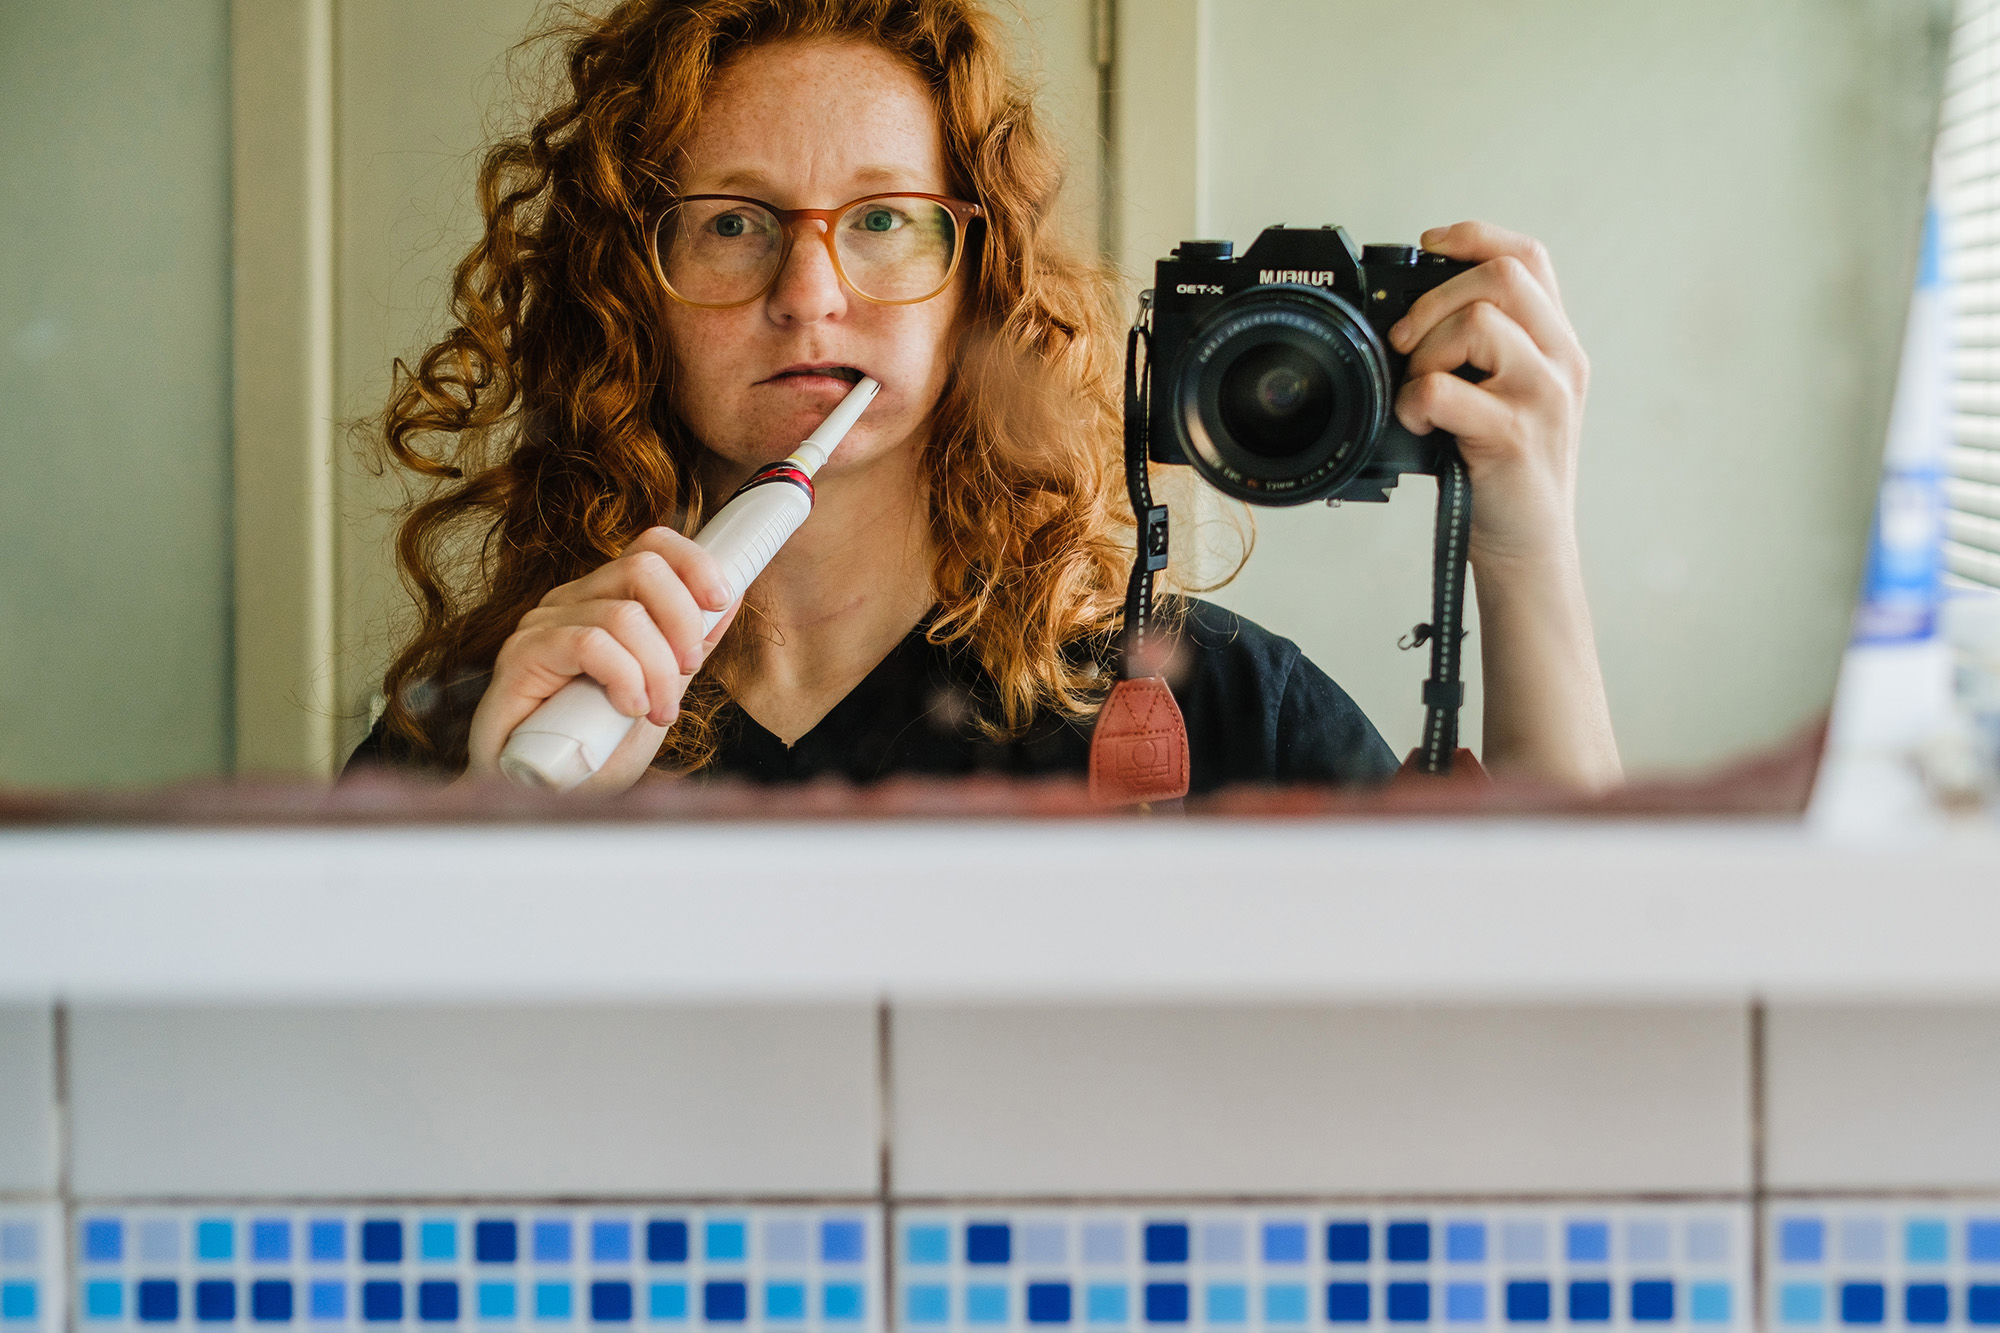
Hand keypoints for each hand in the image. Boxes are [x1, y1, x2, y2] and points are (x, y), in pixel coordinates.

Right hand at [461, 528, 739, 792]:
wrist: (548, 794)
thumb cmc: (597, 746)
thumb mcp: (658, 691)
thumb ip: (685, 648)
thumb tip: (727, 601)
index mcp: (605, 599)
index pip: (650, 546)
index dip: (693, 563)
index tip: (721, 600)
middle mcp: (572, 601)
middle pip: (643, 567)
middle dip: (683, 621)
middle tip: (688, 671)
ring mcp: (543, 625)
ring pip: (624, 614)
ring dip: (657, 669)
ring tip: (658, 711)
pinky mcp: (523, 654)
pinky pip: (589, 643)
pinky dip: (623, 676)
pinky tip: (629, 707)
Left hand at [1387, 220, 1621, 789]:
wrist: (1529, 552)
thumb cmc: (1504, 477)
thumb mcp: (1506, 399)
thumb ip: (1480, 354)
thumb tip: (1408, 315)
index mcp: (1558, 346)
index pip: (1529, 258)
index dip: (1475, 238)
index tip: (1428, 245)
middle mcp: (1561, 363)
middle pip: (1502, 278)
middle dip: (1436, 298)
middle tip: (1406, 340)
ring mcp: (1543, 399)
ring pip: (1480, 324)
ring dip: (1428, 349)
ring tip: (1419, 388)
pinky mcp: (1514, 437)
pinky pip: (1446, 390)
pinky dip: (1416, 399)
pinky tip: (1417, 421)